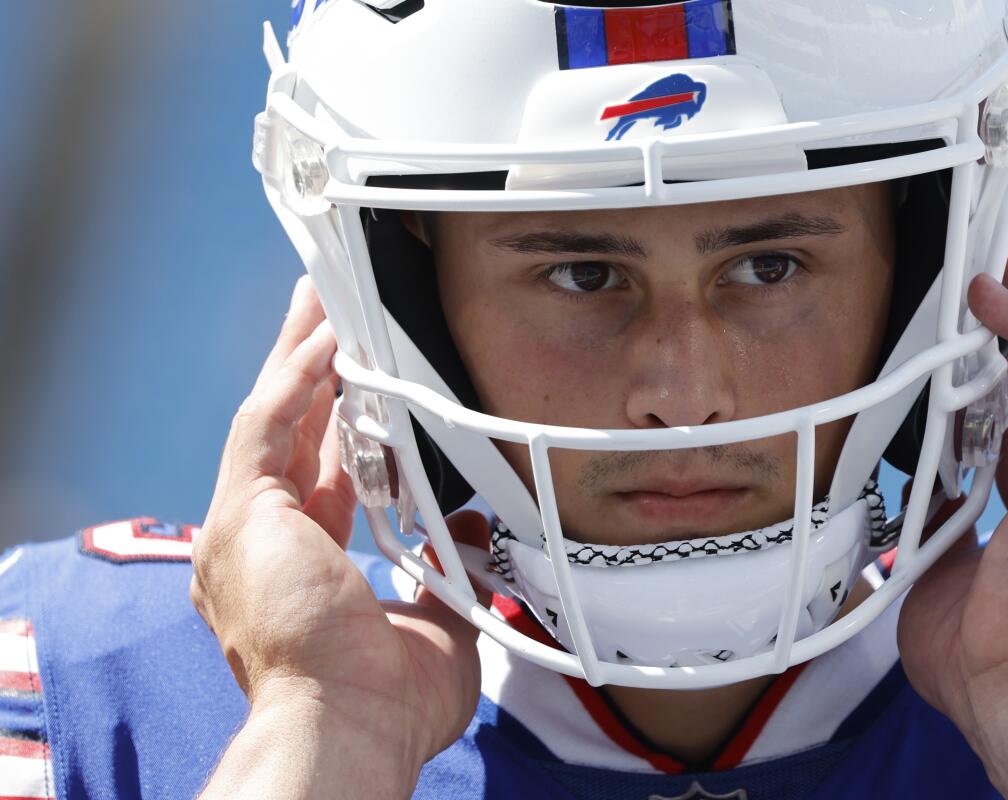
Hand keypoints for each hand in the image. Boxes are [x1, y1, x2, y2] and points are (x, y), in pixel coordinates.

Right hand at [190, 276, 488, 792]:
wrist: (351, 731)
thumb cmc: (388, 704)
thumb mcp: (437, 625)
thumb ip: (449, 571)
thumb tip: (467, 533)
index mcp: (301, 569)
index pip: (321, 474)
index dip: (342, 422)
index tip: (366, 381)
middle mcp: (262, 544)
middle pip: (289, 431)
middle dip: (313, 370)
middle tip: (332, 312)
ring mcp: (242, 528)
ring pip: (272, 415)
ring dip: (302, 355)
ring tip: (326, 298)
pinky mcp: (239, 515)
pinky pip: (266, 424)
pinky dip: (297, 378)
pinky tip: (326, 338)